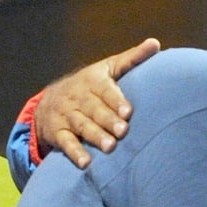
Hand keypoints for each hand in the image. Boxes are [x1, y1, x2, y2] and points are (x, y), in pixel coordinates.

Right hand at [35, 38, 159, 167]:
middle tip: (123, 131)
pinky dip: (74, 153)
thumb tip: (155, 43)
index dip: (115, 100)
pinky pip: (65, 143)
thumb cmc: (92, 84)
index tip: (128, 111)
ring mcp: (65, 115)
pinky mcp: (56, 132)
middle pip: (93, 109)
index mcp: (92, 79)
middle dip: (107, 120)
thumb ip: (132, 58)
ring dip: (95, 136)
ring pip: (81, 125)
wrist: (51, 100)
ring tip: (110, 147)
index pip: (104, 90)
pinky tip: (86, 163)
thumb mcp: (108, 68)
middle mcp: (77, 96)